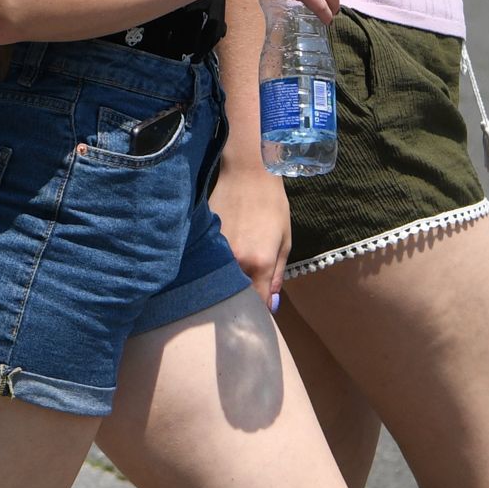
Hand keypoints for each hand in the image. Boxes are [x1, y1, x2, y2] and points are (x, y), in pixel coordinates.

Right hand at [213, 159, 291, 305]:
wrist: (247, 173)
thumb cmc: (272, 205)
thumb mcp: (285, 240)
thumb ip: (278, 275)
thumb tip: (272, 304)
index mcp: (259, 263)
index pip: (257, 302)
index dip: (259, 311)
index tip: (260, 314)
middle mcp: (235, 262)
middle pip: (235, 295)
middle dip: (241, 301)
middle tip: (246, 299)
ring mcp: (216, 253)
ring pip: (219, 281)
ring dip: (225, 285)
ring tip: (231, 282)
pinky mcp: (203, 242)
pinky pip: (208, 265)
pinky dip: (214, 269)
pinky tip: (218, 265)